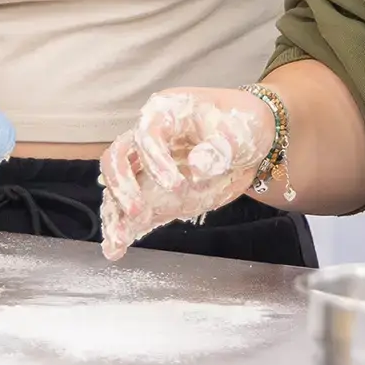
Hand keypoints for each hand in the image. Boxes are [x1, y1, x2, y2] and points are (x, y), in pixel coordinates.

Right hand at [98, 87, 274, 259]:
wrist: (249, 146)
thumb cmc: (241, 126)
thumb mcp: (240, 131)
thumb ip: (221, 147)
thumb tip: (199, 166)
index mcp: (166, 114)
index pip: (145, 134)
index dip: (154, 159)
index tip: (176, 184)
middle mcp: (148, 141)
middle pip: (117, 158)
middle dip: (122, 186)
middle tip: (138, 211)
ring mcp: (148, 171)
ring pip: (117, 189)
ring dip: (116, 213)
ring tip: (118, 240)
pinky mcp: (155, 197)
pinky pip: (132, 212)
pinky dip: (123, 229)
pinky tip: (115, 250)